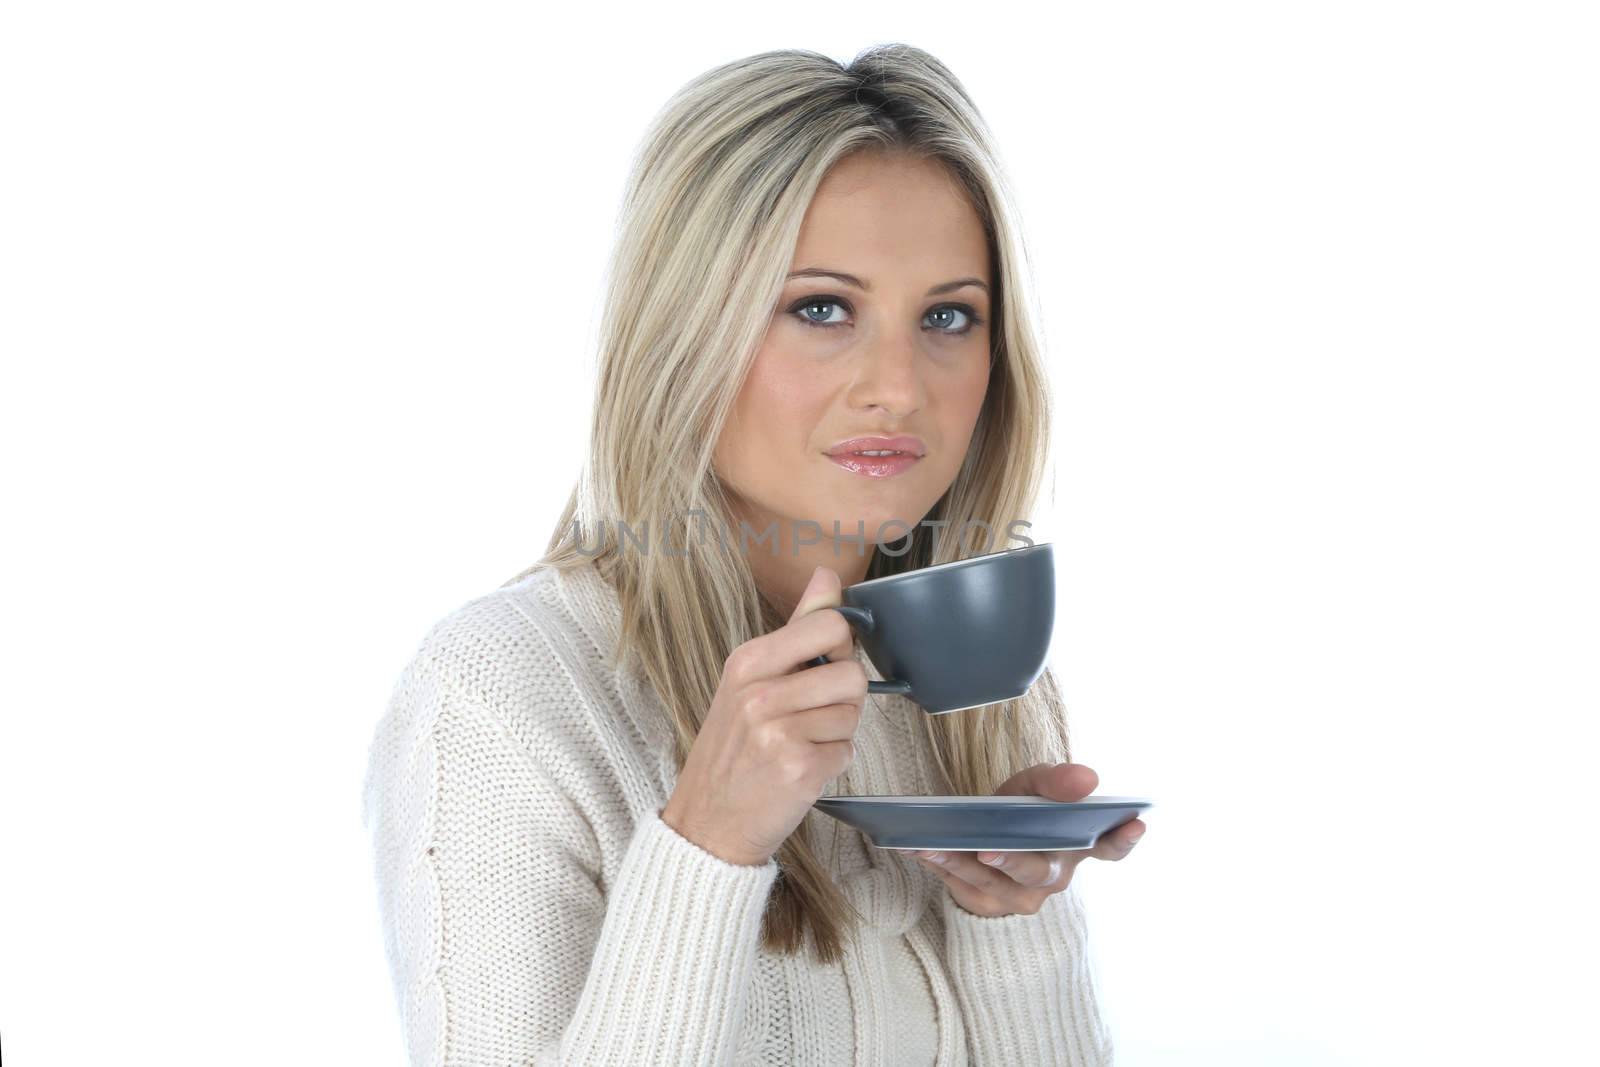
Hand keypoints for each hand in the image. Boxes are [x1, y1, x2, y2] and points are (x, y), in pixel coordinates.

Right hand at [661, 565, 864, 866]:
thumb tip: (828, 577)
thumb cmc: (733, 748)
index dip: (840, 648)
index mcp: (748, 661)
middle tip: (810, 717)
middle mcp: (760, 692)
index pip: (829, 625)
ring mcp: (779, 731)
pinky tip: (801, 769)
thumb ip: (797, 628)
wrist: (707, 821)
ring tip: (801, 744)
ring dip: (838, 733)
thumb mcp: (750, 679)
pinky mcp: (799, 768)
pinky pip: (847, 751)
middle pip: (852, 673)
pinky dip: (833, 763)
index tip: (821, 667)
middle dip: (844, 698)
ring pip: (853, 715)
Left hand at [912, 762, 1145, 916]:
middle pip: (1038, 872)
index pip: (1110, 848)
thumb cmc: (1018, 813)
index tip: (1136, 821)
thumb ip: (1055, 781)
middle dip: (1014, 861)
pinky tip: (916, 848)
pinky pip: (961, 885)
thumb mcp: (1033, 787)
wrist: (984, 840)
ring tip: (932, 845)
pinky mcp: (987, 904)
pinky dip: (938, 864)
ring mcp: (1021, 897)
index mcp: (1076, 847)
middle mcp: (1054, 877)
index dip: (1124, 838)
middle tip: (989, 850)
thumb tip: (1087, 778)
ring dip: (958, 862)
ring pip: (991, 881)